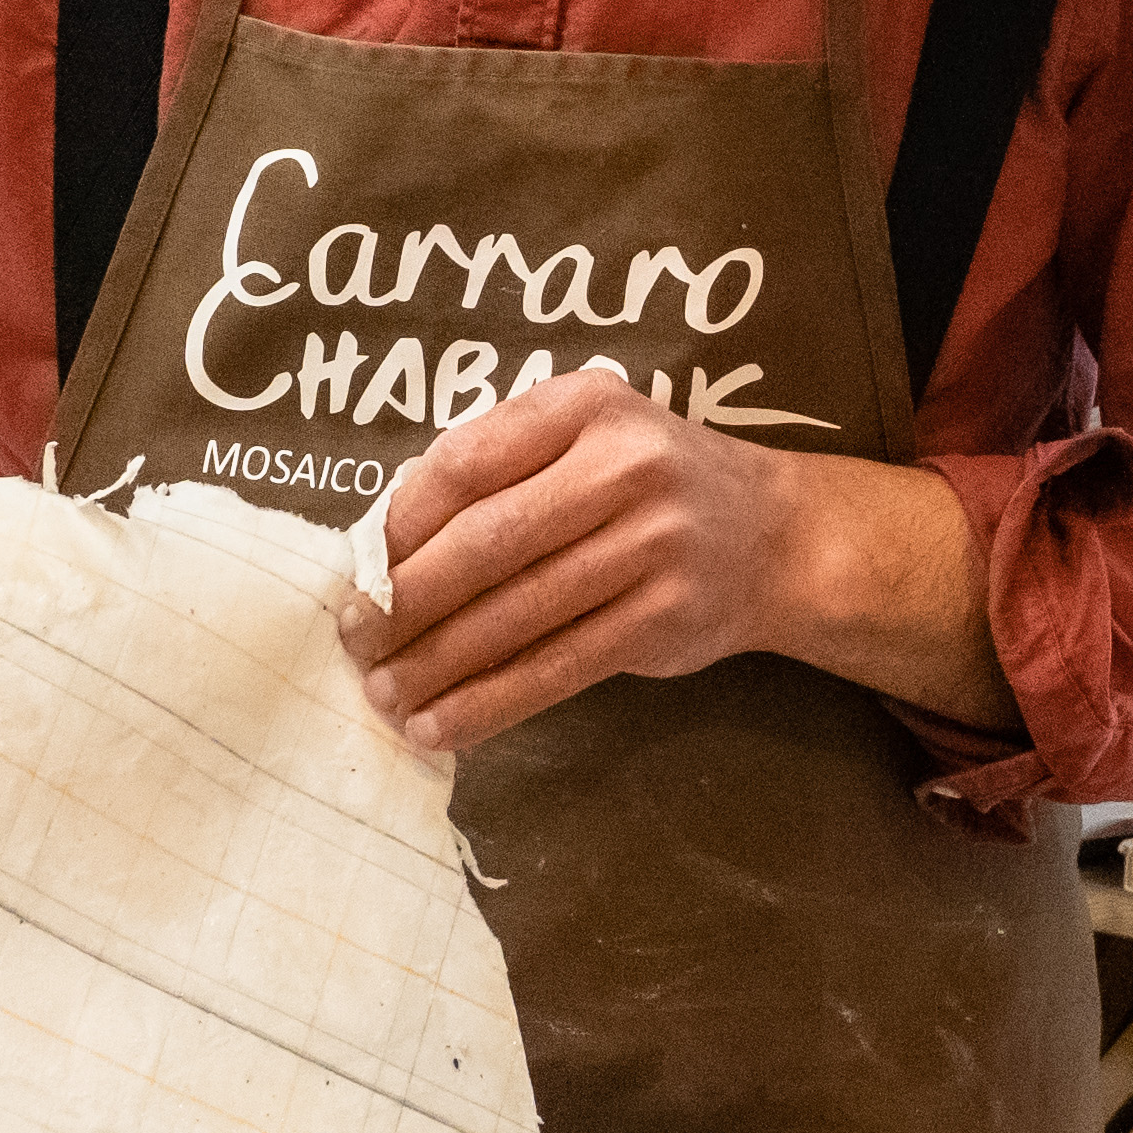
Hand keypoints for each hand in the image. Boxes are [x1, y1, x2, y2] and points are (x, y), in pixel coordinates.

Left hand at [343, 365, 837, 757]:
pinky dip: (489, 703)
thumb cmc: (651, 485)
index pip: (467, 463)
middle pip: (486, 543)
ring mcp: (650, 546)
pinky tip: (441, 724)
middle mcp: (623, 469)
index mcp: (586, 407)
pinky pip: (556, 668)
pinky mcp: (662, 619)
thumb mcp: (587, 437)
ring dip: (436, 663)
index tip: (357, 567)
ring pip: (516, 615)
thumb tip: (384, 547)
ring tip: (382, 693)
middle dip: (405, 599)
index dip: (398, 521)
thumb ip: (503, 470)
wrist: (777, 537)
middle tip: (355, 637)